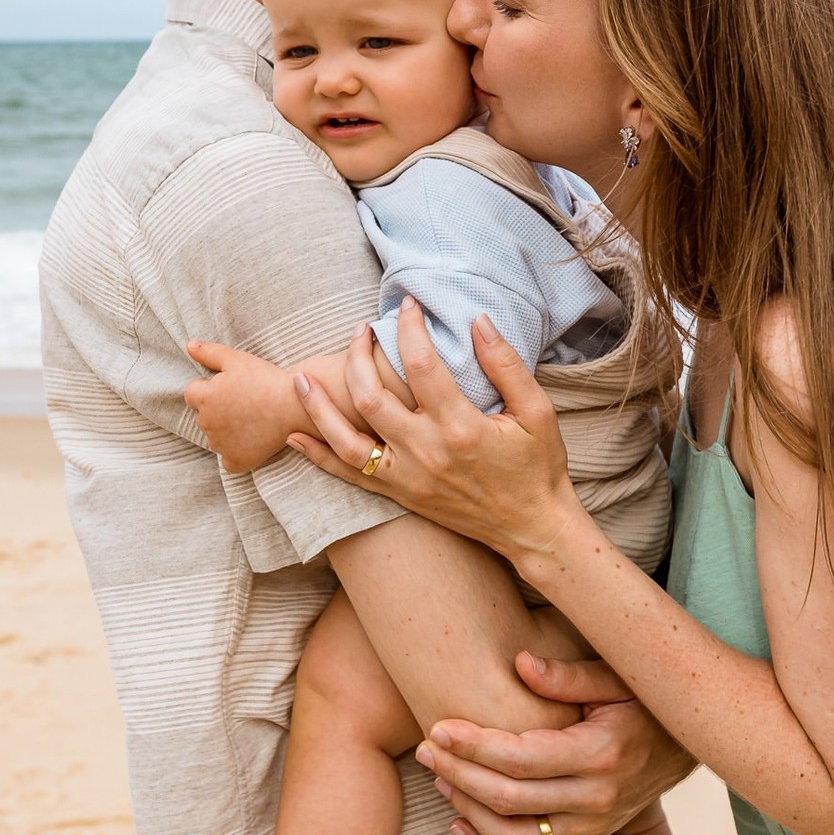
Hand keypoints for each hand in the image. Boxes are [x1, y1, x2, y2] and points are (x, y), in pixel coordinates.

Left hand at [183, 340, 296, 472]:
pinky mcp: (237, 460)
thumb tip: (189, 346)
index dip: (210, 388)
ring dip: (226, 431)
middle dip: (217, 410)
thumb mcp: (237, 359)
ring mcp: (221, 444)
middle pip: (204, 416)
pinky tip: (251, 442)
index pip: (192, 393)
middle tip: (245, 402)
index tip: (232, 388)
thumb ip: (209, 353)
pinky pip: (228, 461)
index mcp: (204, 398)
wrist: (294, 405)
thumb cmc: (266, 380)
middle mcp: (207, 423)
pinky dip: (236, 454)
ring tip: (252, 419)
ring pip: (216, 437)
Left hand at [286, 300, 578, 565]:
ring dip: (319, 408)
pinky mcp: (401, 495)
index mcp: (461, 427)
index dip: (410, 330)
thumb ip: (505, 365)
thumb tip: (478, 321)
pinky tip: (295, 437)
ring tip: (300, 378)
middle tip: (359, 329)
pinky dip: (318, 457)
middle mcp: (427, 453)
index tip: (407, 305)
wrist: (533, 529)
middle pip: (371, 398)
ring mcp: (408, 478)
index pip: (422, 366)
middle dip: (357, 357)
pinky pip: (349, 476)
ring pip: (347, 440)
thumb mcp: (537, 411)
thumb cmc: (538, 467)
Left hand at [413, 652, 692, 834]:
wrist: (688, 744)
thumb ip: (568, 674)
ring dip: (468, 812)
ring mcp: (593, 828)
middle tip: (425, 749)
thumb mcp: (617, 675)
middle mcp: (597, 799)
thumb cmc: (644, 699)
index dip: (473, 745)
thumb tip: (519, 663)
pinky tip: (460, 824)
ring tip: (439, 780)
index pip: (521, 758)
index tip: (438, 728)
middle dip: (458, 774)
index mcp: (601, 753)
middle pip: (509, 800)